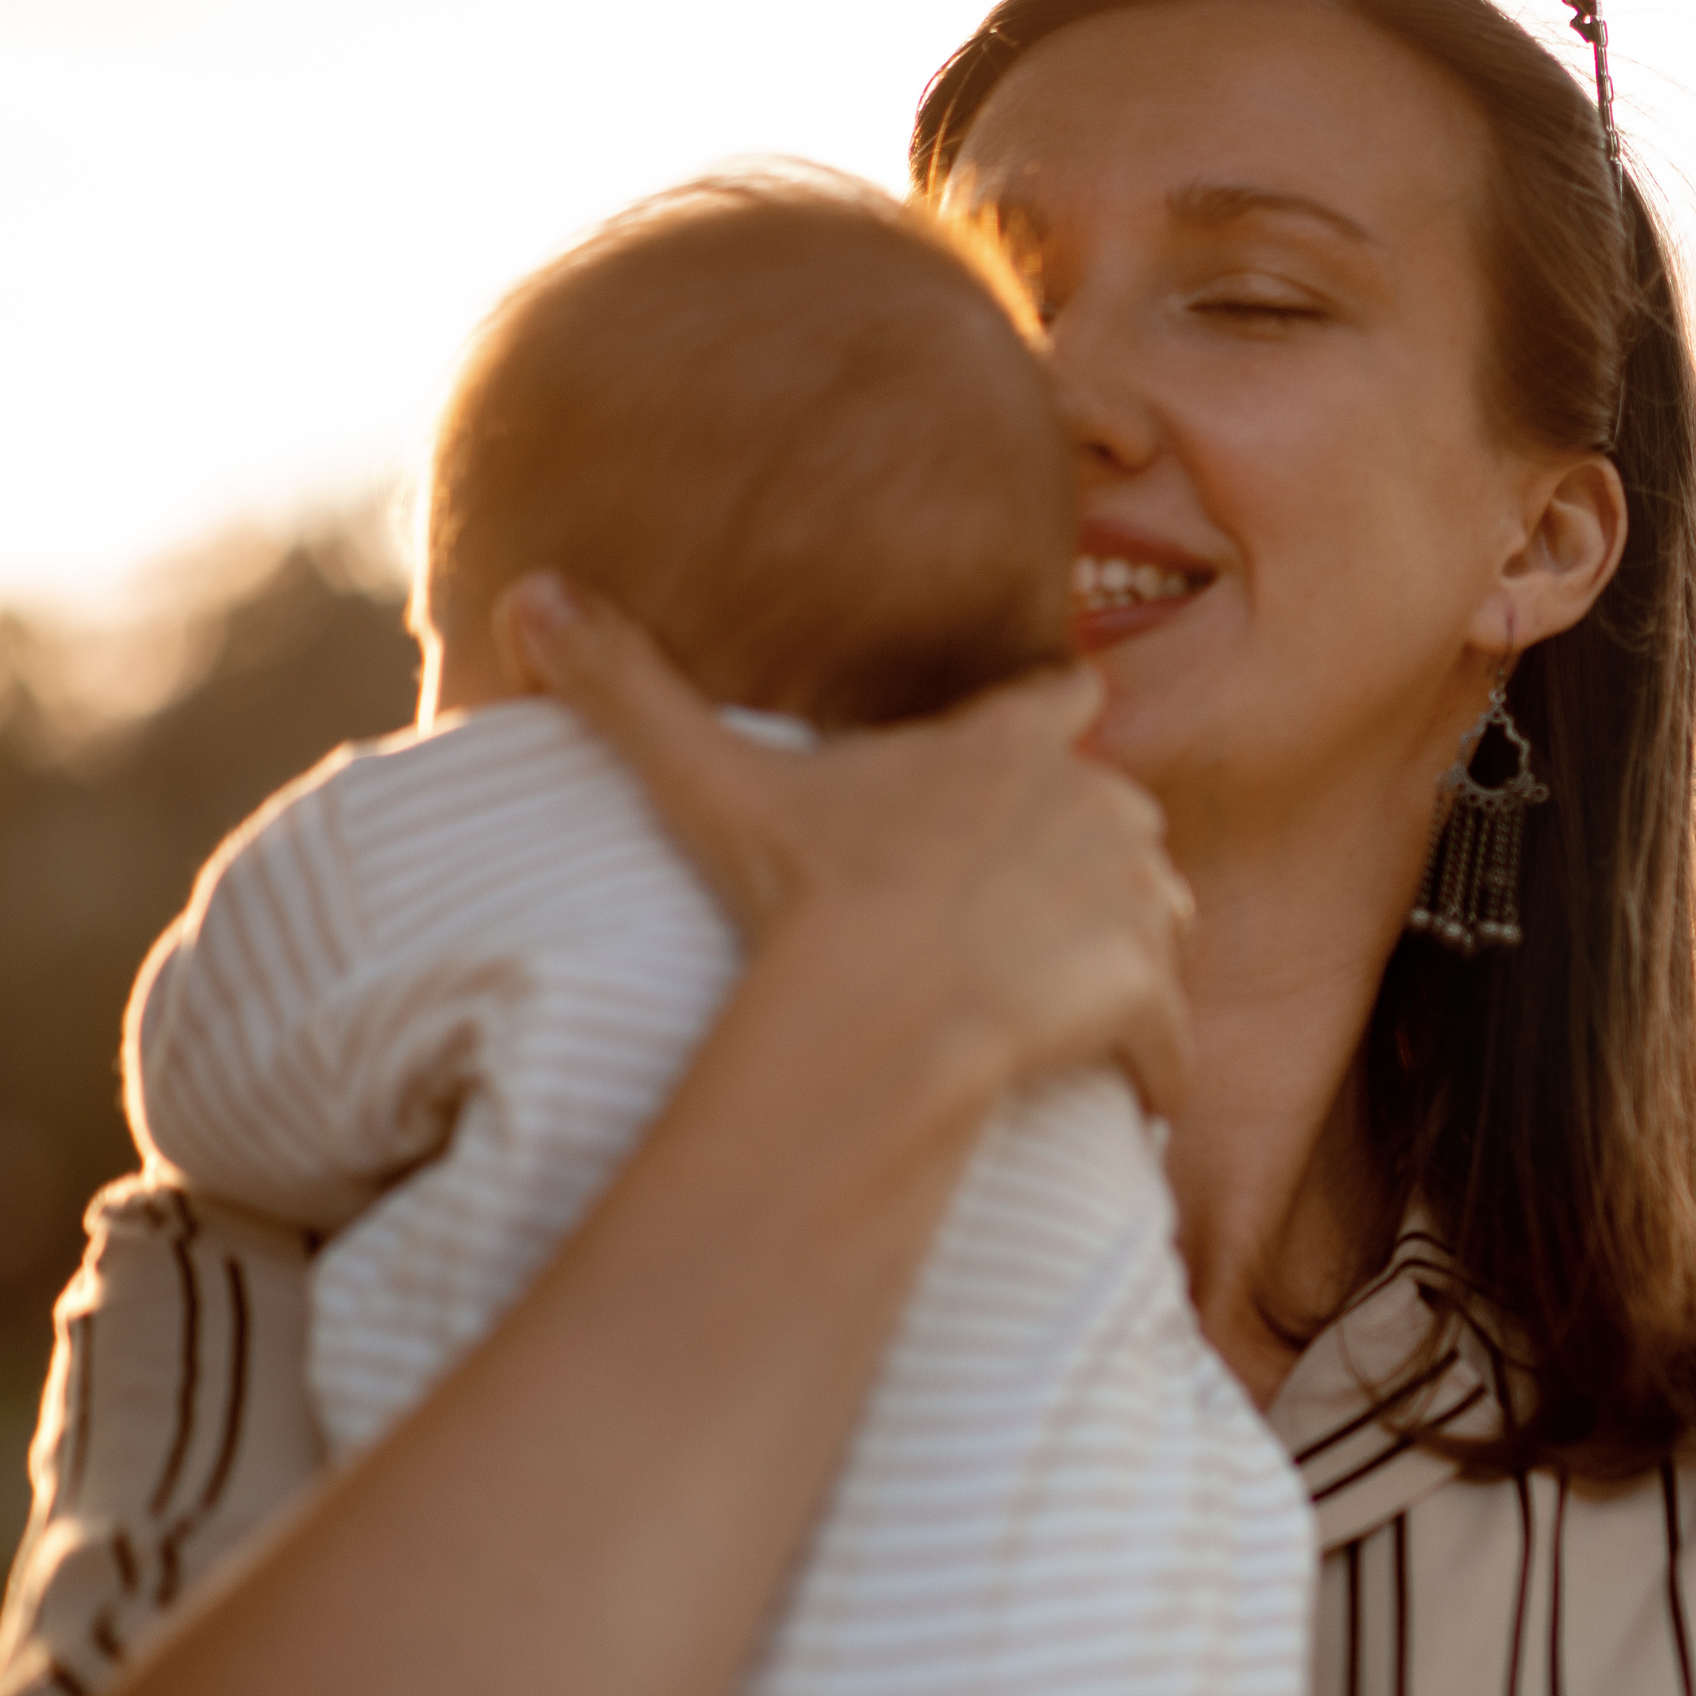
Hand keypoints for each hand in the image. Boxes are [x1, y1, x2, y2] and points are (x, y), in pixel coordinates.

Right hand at [497, 574, 1191, 1117]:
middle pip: (1122, 820)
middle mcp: (1094, 806)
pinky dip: (1154, 1067)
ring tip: (1076, 1009)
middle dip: (1092, 865)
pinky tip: (1130, 1102)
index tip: (1062, 736)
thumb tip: (525, 593)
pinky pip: (1170, 1035)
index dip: (1060, 722)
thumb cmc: (803, 893)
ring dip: (1131, 960)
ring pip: (1160, 922)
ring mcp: (1135, 901)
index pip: (1064, 702)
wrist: (883, 1009)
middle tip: (1036, 923)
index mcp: (1009, 746)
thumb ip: (626, 687)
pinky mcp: (1151, 993)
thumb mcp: (709, 780)